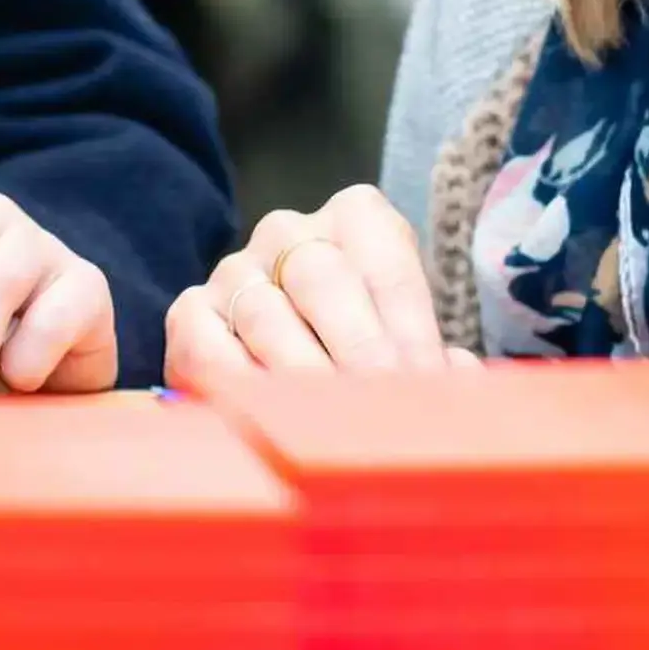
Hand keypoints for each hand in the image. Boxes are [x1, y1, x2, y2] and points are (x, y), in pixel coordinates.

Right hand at [165, 184, 477, 394]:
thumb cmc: (365, 353)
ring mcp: (236, 269)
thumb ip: (432, 358)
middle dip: (358, 353)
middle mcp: (290, 231)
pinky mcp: (190, 313)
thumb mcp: (406, 342)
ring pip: (267, 316)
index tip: (427, 387)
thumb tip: (458, 381)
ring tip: (333, 430)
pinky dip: (238, 388)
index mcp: (357, 219)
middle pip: (325, 280)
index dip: (411, 332)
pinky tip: (267, 422)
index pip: (388, 267)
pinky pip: (207, 348)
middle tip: (381, 412)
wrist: (284, 355)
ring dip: (303, 379)